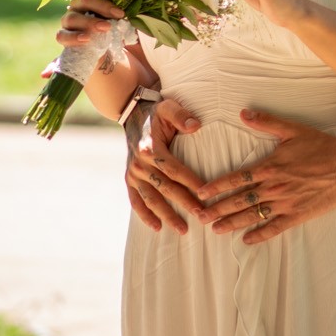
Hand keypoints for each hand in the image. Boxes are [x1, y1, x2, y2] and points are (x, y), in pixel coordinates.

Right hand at [56, 0, 124, 47]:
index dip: (106, 4)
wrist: (97, 50)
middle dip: (99, 9)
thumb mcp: (115, 24)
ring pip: (71, 18)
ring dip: (88, 23)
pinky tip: (86, 39)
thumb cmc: (107, 31)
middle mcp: (76, 7)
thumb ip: (119, 19)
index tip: (120, 14)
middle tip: (111, 22)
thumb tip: (128, 19)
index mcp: (89, 1)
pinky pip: (62, 35)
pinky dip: (73, 37)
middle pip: (82, 1)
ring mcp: (67, 21)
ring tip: (101, 30)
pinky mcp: (62, 36)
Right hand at [125, 95, 206, 234]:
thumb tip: (196, 126)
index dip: (190, 182)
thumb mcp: (169, 107)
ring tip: (183, 229)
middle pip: (165, 188)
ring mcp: (132, 174)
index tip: (206, 193)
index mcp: (150, 148)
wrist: (133, 114)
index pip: (174, 169)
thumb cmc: (157, 112)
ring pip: (151, 199)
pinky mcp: (129, 179)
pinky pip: (135, 200)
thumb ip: (181, 115)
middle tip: (202, 216)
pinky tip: (156, 227)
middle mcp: (139, 164)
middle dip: (184, 203)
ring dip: (166, 215)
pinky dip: (144, 215)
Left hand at [193, 109, 335, 245]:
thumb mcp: (292, 129)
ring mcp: (285, 202)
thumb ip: (267, 122)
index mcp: (270, 166)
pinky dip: (260, 234)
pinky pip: (275, 227)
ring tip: (216, 229)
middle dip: (218, 208)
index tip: (201, 193)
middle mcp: (274, 186)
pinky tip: (247, 240)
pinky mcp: (298, 214)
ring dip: (233, 223)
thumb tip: (244, 112)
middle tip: (200, 216)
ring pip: (253, 215)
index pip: (237, 178)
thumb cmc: (320, 145)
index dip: (218, 186)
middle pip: (240, 199)